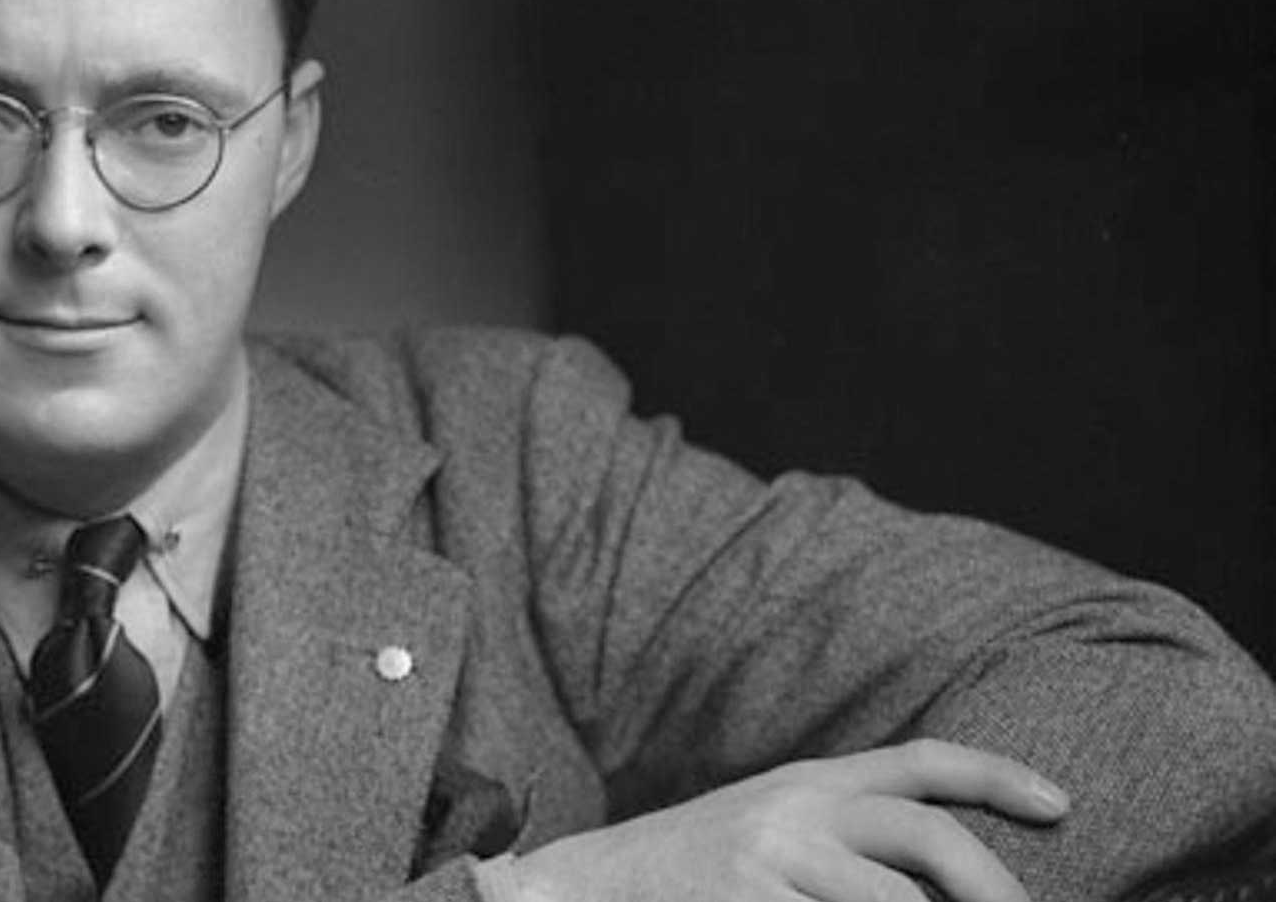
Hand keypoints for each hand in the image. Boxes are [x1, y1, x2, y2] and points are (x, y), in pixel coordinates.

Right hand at [510, 739, 1068, 901]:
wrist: (587, 886)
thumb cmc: (692, 866)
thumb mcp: (769, 822)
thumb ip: (844, 827)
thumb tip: (938, 869)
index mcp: (810, 781)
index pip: (921, 762)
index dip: (998, 775)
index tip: (1062, 804)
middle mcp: (797, 811)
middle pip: (929, 835)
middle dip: (996, 886)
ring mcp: (772, 860)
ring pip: (896, 900)